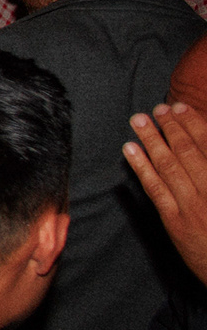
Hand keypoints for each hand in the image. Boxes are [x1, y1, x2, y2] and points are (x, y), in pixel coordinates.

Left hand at [125, 102, 206, 285]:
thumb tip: (203, 145)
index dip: (193, 123)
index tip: (181, 107)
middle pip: (188, 151)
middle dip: (172, 126)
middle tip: (158, 108)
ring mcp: (192, 206)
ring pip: (169, 166)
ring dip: (152, 139)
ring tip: (138, 120)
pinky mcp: (175, 222)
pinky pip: (155, 189)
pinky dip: (141, 167)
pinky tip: (130, 150)